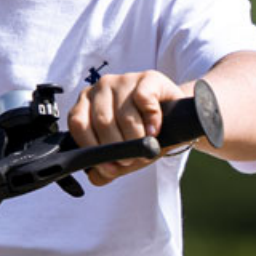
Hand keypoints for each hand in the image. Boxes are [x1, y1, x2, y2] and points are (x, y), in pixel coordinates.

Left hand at [68, 71, 191, 187]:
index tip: (109, 165)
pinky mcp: (147, 78)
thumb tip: (96, 177)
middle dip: (118, 147)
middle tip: (131, 158)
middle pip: (102, 122)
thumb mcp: (122, 153)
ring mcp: (124, 80)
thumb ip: (106, 167)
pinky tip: (154, 129)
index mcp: (87, 103)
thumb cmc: (143, 132)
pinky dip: (151, 120)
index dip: (92, 148)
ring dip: (136, 138)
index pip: (78, 124)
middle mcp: (101, 87)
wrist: (177, 117)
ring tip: (145, 145)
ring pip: (124, 116)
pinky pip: (144, 100)